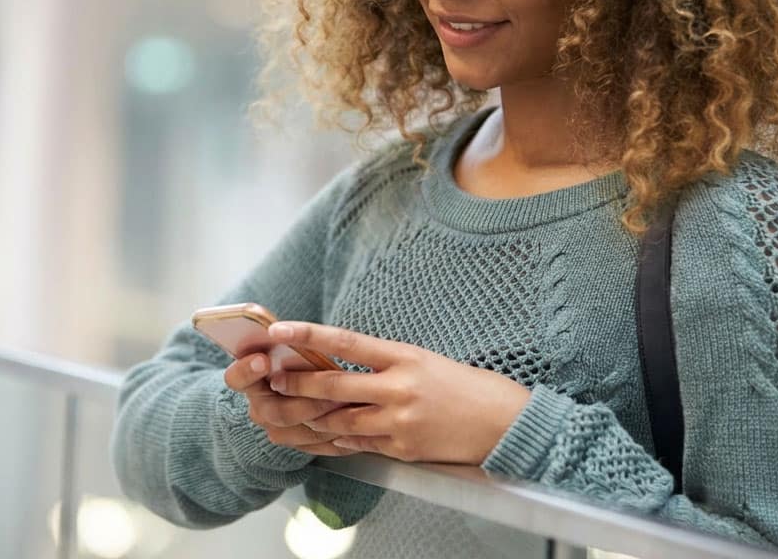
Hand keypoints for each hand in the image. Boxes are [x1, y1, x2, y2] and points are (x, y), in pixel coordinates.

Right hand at [222, 351, 352, 456]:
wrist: (315, 385)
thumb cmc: (304, 359)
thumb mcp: (295, 349)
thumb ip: (289, 349)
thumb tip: (292, 337)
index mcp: (250, 377)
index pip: (236, 378)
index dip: (247, 370)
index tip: (263, 360)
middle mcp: (259, 406)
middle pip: (274, 412)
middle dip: (306, 402)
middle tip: (331, 394)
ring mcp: (276, 428)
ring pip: (296, 433)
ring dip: (325, 420)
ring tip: (350, 405)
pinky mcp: (297, 443)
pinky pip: (314, 446)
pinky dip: (334, 435)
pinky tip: (353, 423)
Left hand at [266, 322, 531, 464]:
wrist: (503, 422)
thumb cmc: (464, 385)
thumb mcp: (423, 359)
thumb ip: (384, 361)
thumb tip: (342, 359)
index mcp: (404, 356)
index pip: (347, 341)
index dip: (309, 334)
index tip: (280, 329)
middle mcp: (399, 387)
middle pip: (334, 385)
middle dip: (298, 383)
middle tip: (273, 380)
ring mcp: (400, 421)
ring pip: (340, 419)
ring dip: (311, 416)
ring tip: (290, 410)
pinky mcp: (403, 448)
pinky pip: (359, 443)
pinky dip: (339, 438)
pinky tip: (324, 434)